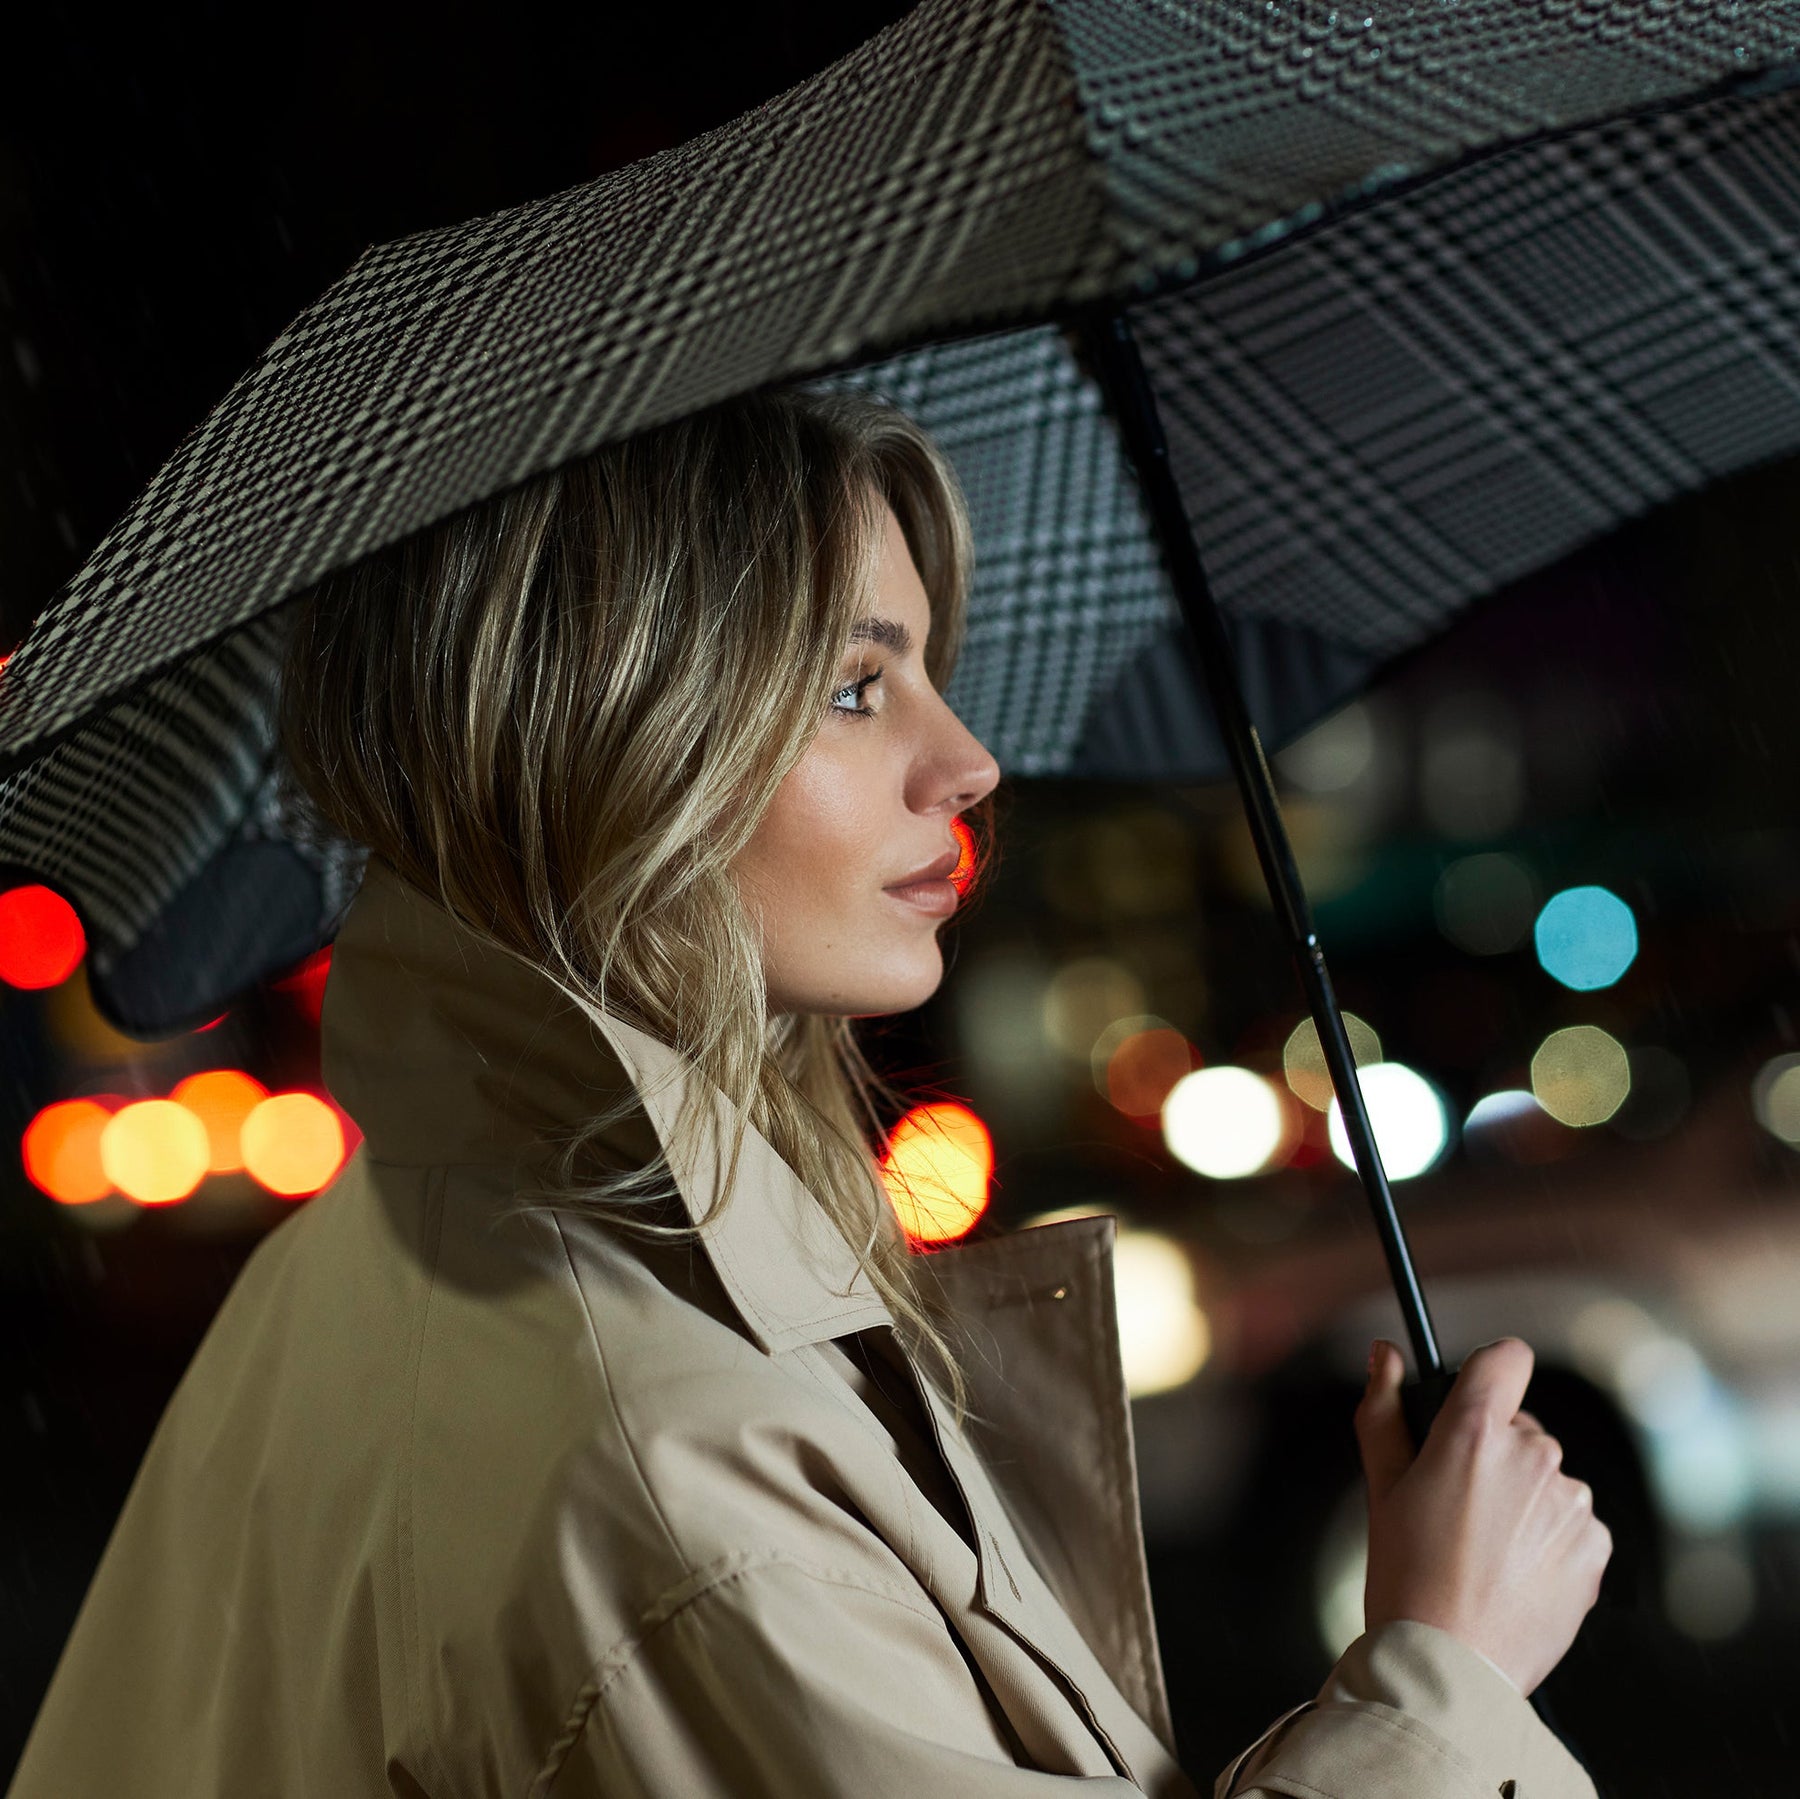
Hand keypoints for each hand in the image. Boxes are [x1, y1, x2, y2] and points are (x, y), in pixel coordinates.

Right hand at [1354, 1336, 1612, 1695]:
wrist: (1451, 1665)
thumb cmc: (1407, 1577)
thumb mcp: (1381, 1487)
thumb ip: (1383, 1409)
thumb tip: (1385, 1356)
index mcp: (1475, 1434)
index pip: (1505, 1358)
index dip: (1489, 1371)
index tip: (1476, 1395)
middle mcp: (1533, 1458)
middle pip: (1521, 1427)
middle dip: (1494, 1453)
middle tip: (1457, 1505)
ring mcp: (1571, 1504)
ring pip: (1547, 1477)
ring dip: (1523, 1499)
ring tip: (1485, 1550)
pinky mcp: (1596, 1547)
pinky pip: (1573, 1522)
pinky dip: (1549, 1538)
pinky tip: (1514, 1572)